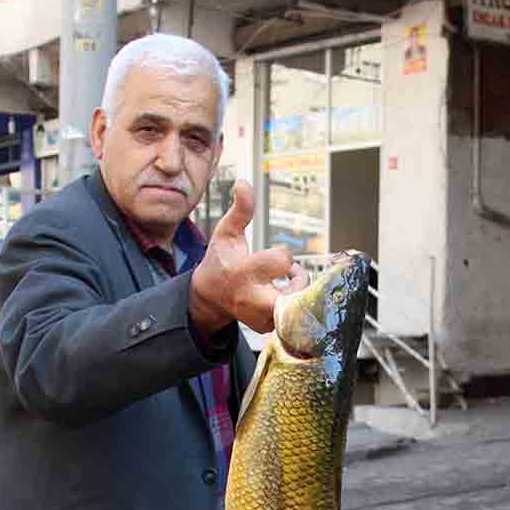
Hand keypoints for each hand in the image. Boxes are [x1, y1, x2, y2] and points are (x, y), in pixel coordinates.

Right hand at [190, 180, 298, 334]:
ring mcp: (259, 316)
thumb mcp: (226, 232)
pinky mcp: (265, 326)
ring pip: (295, 309)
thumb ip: (241, 210)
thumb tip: (244, 182)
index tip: (278, 253)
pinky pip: (291, 319)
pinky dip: (292, 306)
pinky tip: (282, 295)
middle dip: (300, 283)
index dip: (285, 254)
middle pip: (293, 296)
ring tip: (288, 282)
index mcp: (244, 271)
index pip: (281, 261)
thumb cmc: (221, 260)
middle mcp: (252, 297)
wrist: (209, 296)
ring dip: (298, 293)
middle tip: (294, 274)